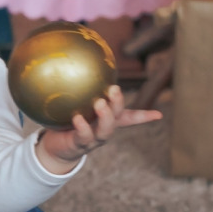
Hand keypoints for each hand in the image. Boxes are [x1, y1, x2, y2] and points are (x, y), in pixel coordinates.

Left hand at [36, 86, 160, 170]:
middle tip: (114, 89)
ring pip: (105, 130)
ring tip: (100, 103)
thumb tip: (70, 62)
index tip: (159, 115)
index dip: (144, 116)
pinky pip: (83, 136)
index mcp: (106, 120)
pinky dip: (82, 127)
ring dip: (105, 116)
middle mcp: (103, 129)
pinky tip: (77, 117)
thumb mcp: (72, 105)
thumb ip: (75, 89)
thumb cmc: (64, 123)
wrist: (53, 150)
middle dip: (118, 103)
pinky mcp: (80, 145)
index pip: (128, 116)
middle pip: (117, 117)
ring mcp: (93, 139)